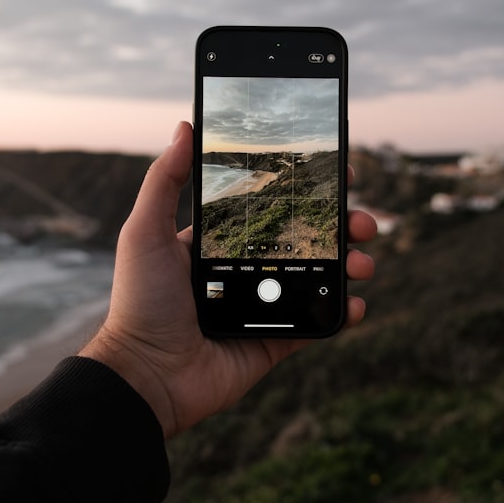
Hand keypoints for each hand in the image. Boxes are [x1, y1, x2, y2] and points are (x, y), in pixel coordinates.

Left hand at [79, 121, 376, 437]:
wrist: (147, 376)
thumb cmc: (140, 301)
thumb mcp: (144, 232)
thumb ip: (164, 181)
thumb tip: (185, 126)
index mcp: (222, 241)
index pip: (274, 206)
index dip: (308, 190)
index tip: (338, 172)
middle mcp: (247, 269)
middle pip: (307, 238)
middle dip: (341, 226)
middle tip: (361, 221)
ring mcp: (266, 304)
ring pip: (321, 277)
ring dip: (351, 264)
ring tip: (363, 262)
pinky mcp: (276, 340)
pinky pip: (318, 323)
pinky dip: (343, 312)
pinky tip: (355, 302)